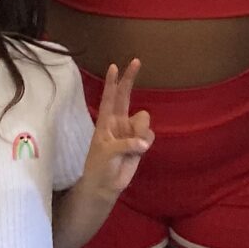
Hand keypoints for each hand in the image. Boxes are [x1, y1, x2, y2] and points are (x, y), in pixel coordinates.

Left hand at [82, 60, 153, 198]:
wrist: (105, 186)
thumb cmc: (99, 167)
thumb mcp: (107, 152)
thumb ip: (126, 143)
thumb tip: (144, 142)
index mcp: (105, 121)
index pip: (109, 98)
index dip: (112, 82)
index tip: (113, 66)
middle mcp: (119, 122)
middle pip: (125, 95)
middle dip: (130, 78)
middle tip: (136, 60)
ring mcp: (131, 131)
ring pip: (143, 119)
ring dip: (141, 130)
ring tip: (133, 147)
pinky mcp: (141, 142)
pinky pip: (149, 134)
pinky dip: (146, 142)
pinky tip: (139, 151)